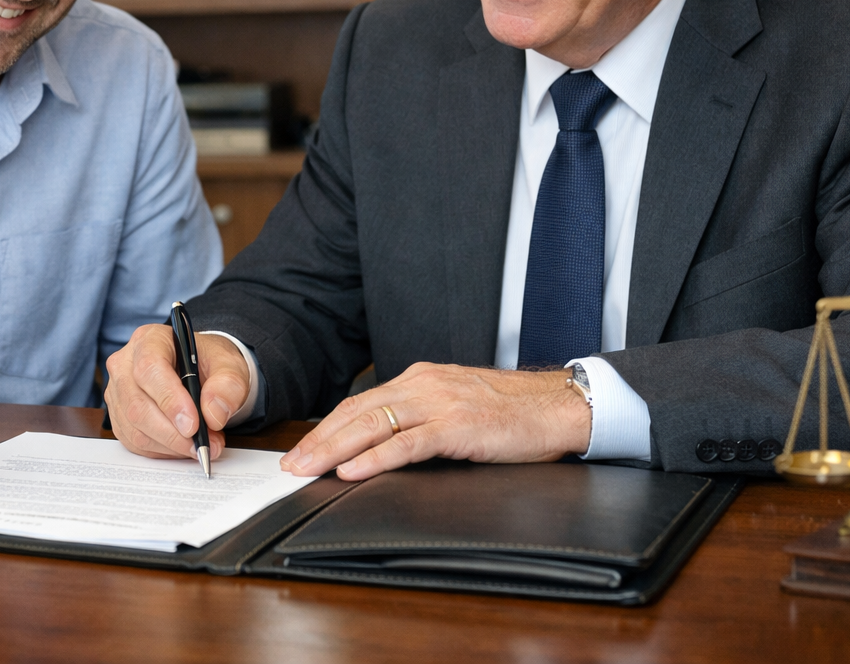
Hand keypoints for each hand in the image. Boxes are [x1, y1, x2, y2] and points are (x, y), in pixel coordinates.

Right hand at [105, 324, 250, 460]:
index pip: (150, 369)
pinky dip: (162, 450)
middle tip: (203, 444)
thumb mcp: (229, 366)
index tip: (193, 424)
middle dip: (173, 433)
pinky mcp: (118, 417)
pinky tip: (182, 445)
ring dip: (170, 445)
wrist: (200, 372)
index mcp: (150, 340)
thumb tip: (213, 415)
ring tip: (200, 444)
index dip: (170, 400)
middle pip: (138, 405)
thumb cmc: (209, 364)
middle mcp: (125, 364)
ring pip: (135, 429)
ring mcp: (118, 392)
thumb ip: (227, 385)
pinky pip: (134, 442)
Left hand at [280, 363, 590, 480]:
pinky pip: (407, 443)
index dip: (327, 427)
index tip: (302, 449)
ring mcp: (440, 403)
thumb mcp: (456, 408)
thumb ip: (422, 419)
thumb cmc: (512, 413)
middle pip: (358, 412)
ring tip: (309, 469)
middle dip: (320, 439)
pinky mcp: (458, 425)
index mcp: (420, 379)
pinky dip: (376, 457)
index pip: (361, 403)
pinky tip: (353, 470)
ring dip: (335, 449)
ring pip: (374, 424)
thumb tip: (384, 444)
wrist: (558, 405)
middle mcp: (424, 384)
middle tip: (291, 464)